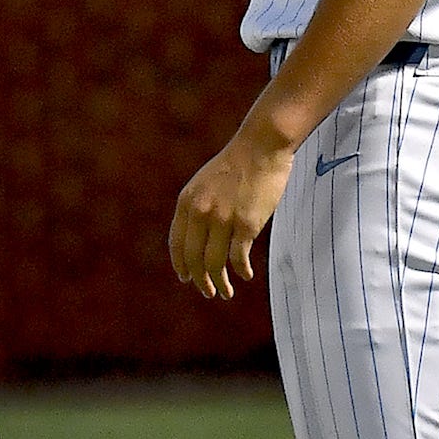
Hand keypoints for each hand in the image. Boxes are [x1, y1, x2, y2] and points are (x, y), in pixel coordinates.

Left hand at [167, 131, 293, 299]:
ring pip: (215, 264)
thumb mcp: (205, 183)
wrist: (261, 146)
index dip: (181, 265)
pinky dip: (241, 271)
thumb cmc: (237, 164)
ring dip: (220, 283)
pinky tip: (245, 275)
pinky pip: (238, 258)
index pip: (177, 244)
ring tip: (225, 292)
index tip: (186, 278)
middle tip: (208, 292)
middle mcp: (201, 212)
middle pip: (194, 259)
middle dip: (200, 280)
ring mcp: (223, 219)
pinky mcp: (246, 224)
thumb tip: (196, 238)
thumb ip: (198, 208)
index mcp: (187, 201)